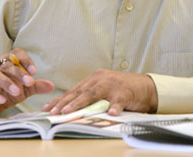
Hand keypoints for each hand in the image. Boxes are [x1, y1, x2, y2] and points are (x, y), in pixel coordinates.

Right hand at [0, 49, 54, 117]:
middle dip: (19, 73)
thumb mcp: (24, 90)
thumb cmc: (6, 92)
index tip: (34, 72)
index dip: (25, 60)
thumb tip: (51, 86)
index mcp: (7, 62)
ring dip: (6, 83)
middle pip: (7, 65)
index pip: (16, 54)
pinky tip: (2, 99)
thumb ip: (36, 86)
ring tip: (17, 91)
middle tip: (29, 82)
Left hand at [42, 70, 157, 115]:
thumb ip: (90, 96)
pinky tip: (111, 113)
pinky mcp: (125, 92)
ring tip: (69, 112)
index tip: (47, 109)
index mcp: (94, 78)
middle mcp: (101, 79)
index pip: (73, 90)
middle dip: (64, 103)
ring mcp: (113, 85)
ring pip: (94, 95)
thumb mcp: (104, 89)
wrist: (146, 86)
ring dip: (80, 104)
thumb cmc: (122, 90)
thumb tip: (69, 108)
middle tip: (53, 113)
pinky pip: (119, 101)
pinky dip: (114, 107)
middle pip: (80, 92)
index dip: (59, 100)